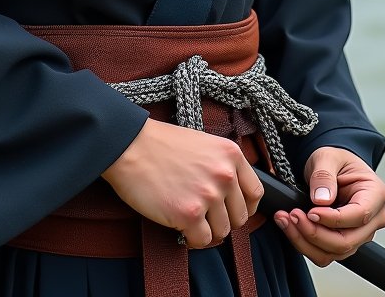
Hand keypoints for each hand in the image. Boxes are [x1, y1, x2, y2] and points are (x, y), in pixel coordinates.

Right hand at [101, 118, 262, 248]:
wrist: (129, 145)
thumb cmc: (161, 144)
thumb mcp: (202, 144)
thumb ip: (222, 165)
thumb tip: (233, 194)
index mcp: (230, 154)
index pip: (255, 193)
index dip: (244, 206)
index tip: (231, 210)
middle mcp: (224, 174)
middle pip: (240, 217)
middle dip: (222, 220)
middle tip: (204, 215)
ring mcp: (208, 195)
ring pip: (222, 232)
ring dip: (206, 230)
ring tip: (189, 219)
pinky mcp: (189, 214)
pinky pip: (202, 240)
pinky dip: (192, 238)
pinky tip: (181, 227)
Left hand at [273, 147, 384, 267]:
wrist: (332, 167)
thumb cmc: (335, 160)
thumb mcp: (327, 157)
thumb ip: (324, 176)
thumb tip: (321, 200)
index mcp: (376, 194)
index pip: (359, 215)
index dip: (333, 218)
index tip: (310, 212)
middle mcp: (374, 218)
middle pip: (347, 240)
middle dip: (315, 233)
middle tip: (293, 215)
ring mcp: (360, 233)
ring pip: (335, 252)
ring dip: (306, 241)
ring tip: (286, 220)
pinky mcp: (345, 241)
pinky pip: (326, 253)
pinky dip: (305, 244)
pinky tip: (291, 227)